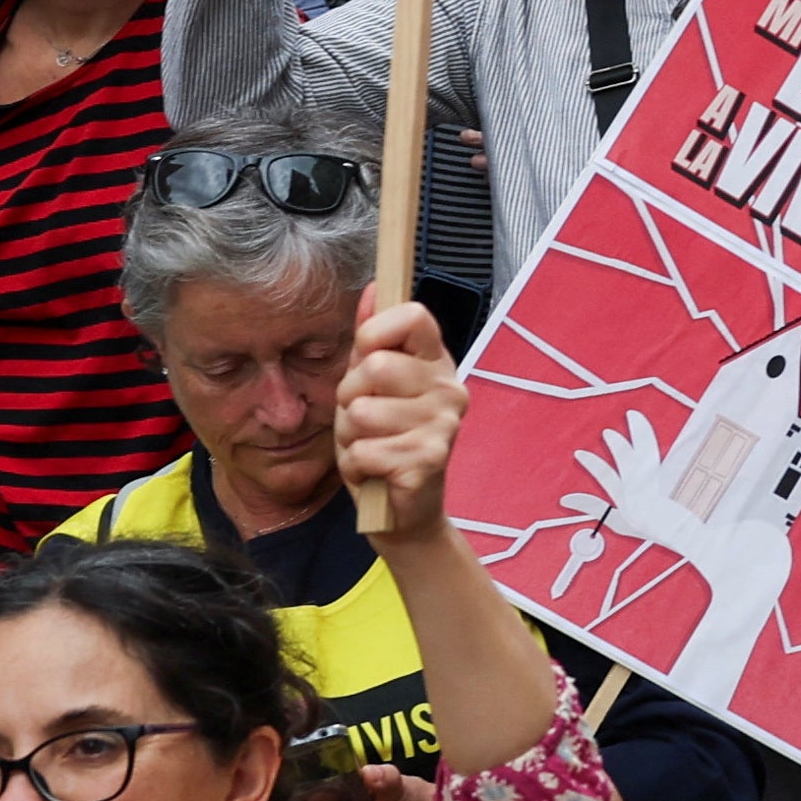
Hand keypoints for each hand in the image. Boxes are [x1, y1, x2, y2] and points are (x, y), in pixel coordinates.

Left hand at [334, 300, 465, 547]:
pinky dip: (357, 465)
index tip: (368, 356)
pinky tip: (376, 471)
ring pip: (363, 413)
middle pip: (376, 367)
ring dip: (351, 436)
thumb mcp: (371, 387)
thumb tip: (375, 287)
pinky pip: (365, 451)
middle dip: (351, 398)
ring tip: (371, 447)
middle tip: (366, 420)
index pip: (413, 316)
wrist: (402, 513)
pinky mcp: (429, 461)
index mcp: (436, 364)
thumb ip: (372, 340)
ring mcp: (444, 425)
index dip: (377, 333)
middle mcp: (449, 389)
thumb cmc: (385, 442)